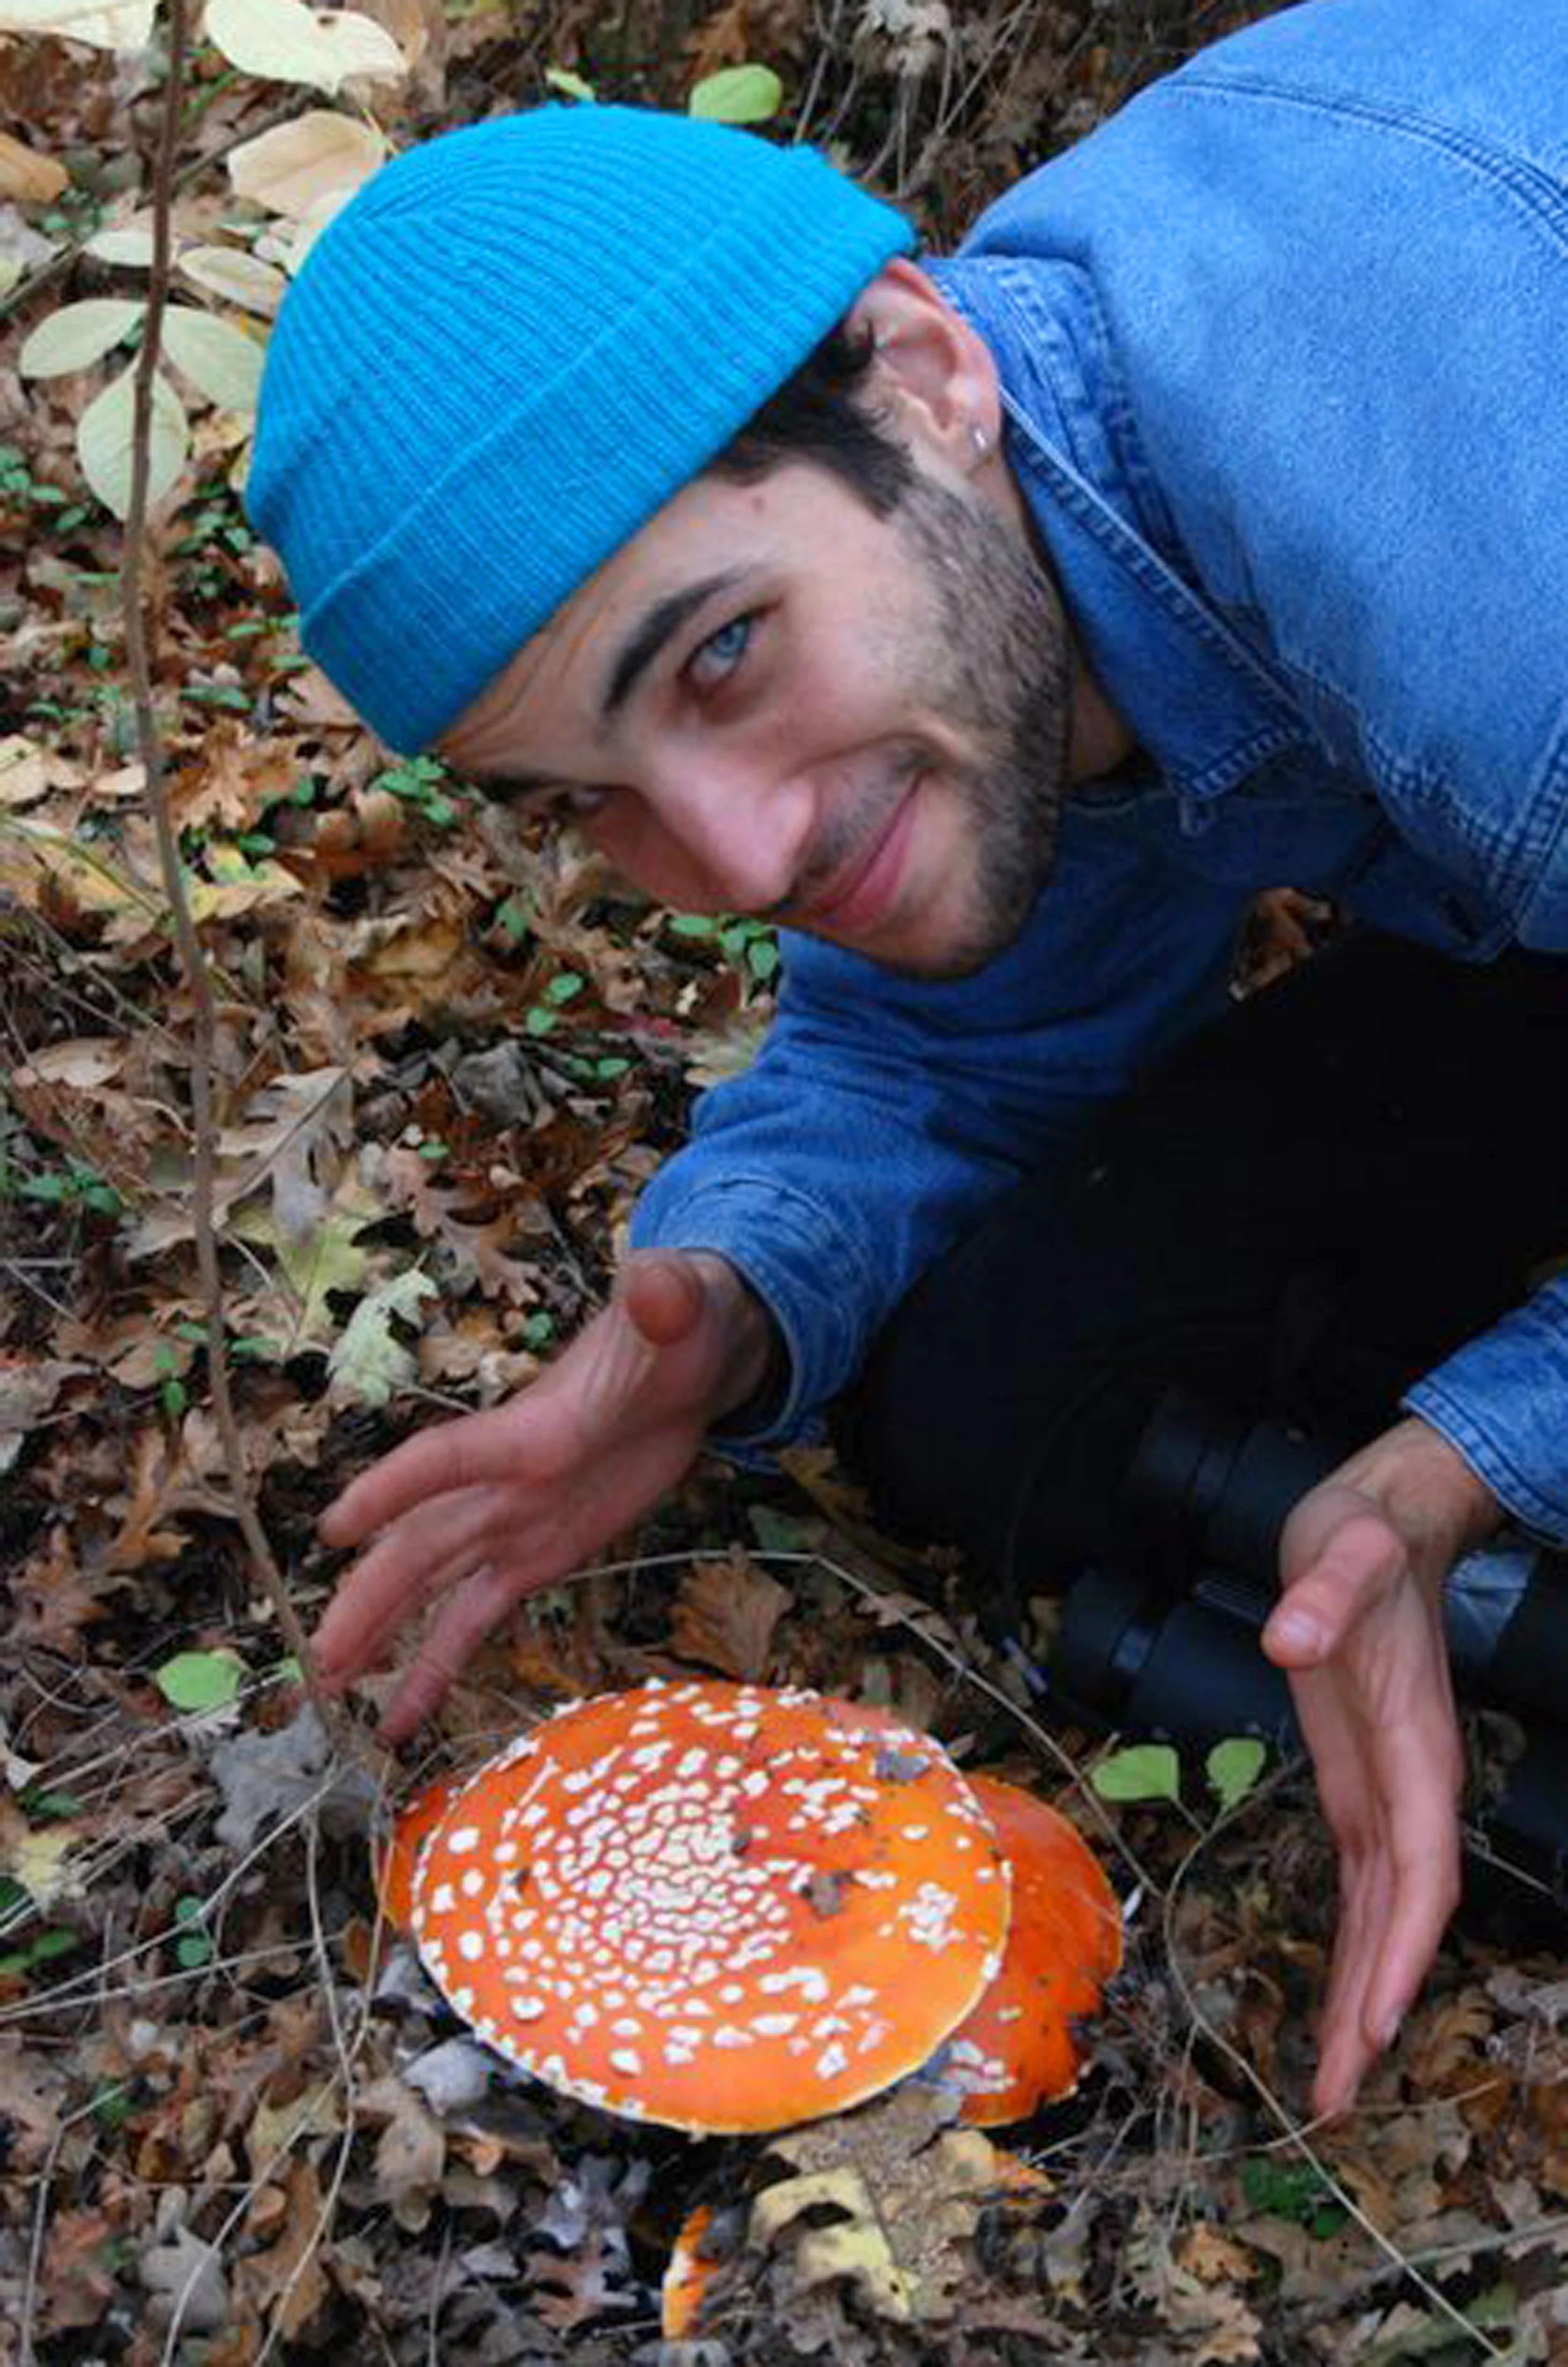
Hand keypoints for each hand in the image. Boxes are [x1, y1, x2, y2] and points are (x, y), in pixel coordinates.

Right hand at [315, 1250, 777, 1739]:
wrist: (692, 1357)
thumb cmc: (682, 1323)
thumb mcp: (683, 1307)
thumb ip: (666, 1300)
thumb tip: (657, 1282)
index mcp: (531, 1427)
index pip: (452, 1457)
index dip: (397, 1487)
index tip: (337, 1526)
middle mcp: (504, 1479)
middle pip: (421, 1541)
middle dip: (371, 1596)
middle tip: (320, 1658)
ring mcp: (513, 1521)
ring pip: (432, 1584)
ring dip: (381, 1634)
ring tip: (331, 1693)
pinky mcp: (538, 1554)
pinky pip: (476, 1617)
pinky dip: (437, 1664)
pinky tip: (401, 1717)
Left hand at [1260, 1416, 1499, 2116]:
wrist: (1378, 1527)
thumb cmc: (1363, 1542)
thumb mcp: (1343, 1550)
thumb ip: (1325, 1594)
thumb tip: (1291, 1635)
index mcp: (1415, 1748)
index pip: (1419, 1864)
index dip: (1404, 1942)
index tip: (1380, 2014)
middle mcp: (1409, 1786)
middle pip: (1401, 1916)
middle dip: (1373, 2005)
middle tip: (1336, 2097)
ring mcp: (1385, 1793)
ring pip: (1380, 1916)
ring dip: (1359, 1997)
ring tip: (1332, 2084)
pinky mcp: (1355, 1787)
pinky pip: (1359, 1887)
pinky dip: (1347, 1948)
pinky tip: (1336, 2004)